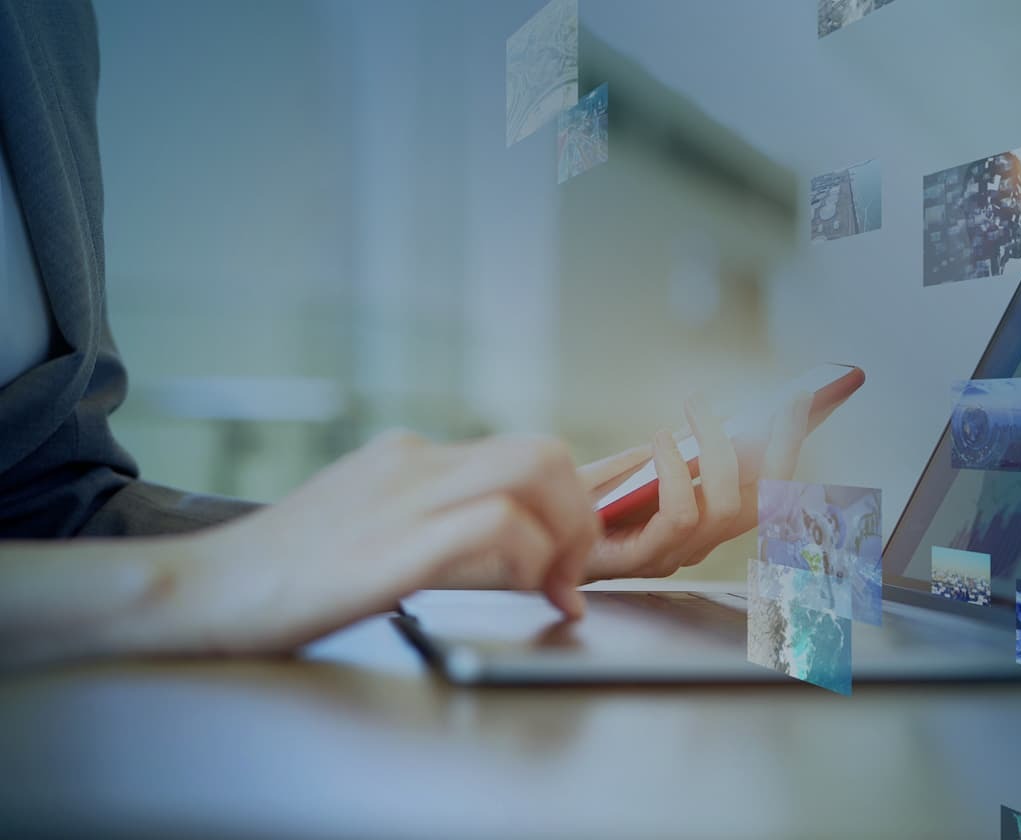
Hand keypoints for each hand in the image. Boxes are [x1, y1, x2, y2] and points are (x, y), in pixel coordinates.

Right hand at [145, 430, 599, 653]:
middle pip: (542, 452)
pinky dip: (529, 559)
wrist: (202, 590)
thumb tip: (505, 549)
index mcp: (408, 457)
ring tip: (551, 587)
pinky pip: (495, 524)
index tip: (566, 561)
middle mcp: (413, 463)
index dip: (565, 506)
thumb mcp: (364, 526)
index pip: (522, 452)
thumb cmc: (281, 575)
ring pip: (532, 475)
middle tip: (571, 574)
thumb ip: (427, 523)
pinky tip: (520, 592)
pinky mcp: (394, 544)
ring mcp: (403, 498)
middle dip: (579, 516)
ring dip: (563, 535)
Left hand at [579, 390, 813, 579]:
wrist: (529, 532)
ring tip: (700, 405)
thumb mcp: (631, 464)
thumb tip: (711, 414)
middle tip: (787, 400)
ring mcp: (673, 555)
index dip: (791, 445)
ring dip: (721, 450)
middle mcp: (699, 544)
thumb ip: (669, 450)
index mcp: (706, 520)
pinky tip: (663, 439)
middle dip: (784, 447)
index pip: (767, 488)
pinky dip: (678, 473)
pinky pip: (679, 516)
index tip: (806, 398)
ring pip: (727, 508)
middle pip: (765, 502)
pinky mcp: (639, 560)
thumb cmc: (577, 498)